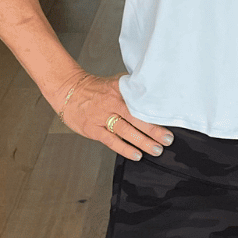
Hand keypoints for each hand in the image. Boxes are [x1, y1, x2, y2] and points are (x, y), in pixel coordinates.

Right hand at [52, 70, 173, 160]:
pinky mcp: (94, 129)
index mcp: (120, 89)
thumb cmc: (95, 88)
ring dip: (143, 142)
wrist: (69, 90)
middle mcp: (112, 102)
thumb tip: (154, 94)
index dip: (155, 111)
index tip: (169, 118)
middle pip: (136, 117)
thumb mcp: (115, 82)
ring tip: (156, 150)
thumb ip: (132, 89)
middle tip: (167, 139)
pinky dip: (125, 149)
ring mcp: (102, 117)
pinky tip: (136, 155)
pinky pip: (112, 141)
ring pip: (126, 131)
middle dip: (154, 130)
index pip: (141, 101)